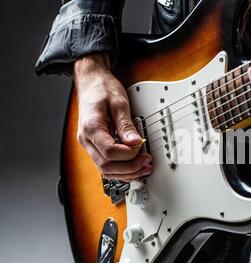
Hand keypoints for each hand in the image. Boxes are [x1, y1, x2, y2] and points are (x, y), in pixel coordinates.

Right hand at [74, 53, 152, 181]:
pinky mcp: (95, 146)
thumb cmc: (102, 88)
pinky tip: (134, 168)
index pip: (109, 152)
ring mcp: (89, 144)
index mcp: (91, 128)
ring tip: (144, 168)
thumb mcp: (119, 103)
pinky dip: (120, 170)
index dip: (128, 154)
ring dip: (126, 173)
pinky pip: (106, 164)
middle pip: (106, 166)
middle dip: (129, 168)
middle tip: (146, 162)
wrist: (92, 81)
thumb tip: (136, 143)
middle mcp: (86, 139)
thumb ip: (126, 125)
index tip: (142, 147)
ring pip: (105, 170)